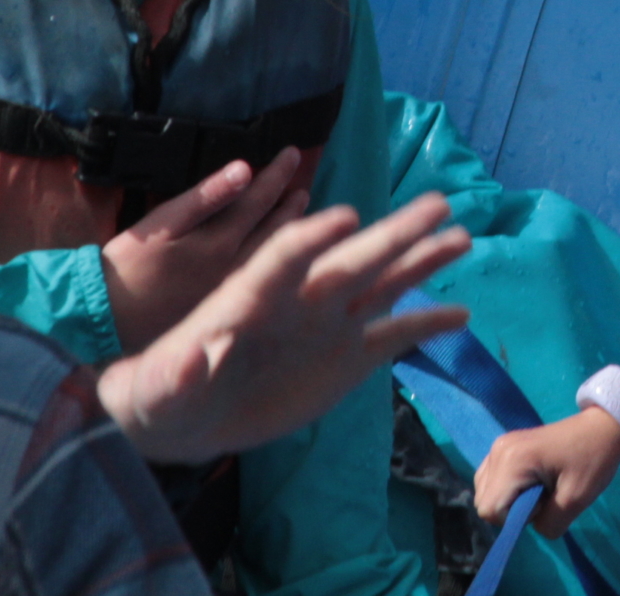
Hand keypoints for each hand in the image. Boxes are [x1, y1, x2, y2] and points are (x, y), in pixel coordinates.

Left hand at [95, 193, 470, 464]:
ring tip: (462, 237)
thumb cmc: (157, 392)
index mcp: (249, 297)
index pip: (283, 258)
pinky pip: (393, 337)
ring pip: (382, 285)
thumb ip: (176, 373)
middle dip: (392, 232)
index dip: (311, 239)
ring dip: (420, 261)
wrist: (180, 416)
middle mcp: (299, 301)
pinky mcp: (344, 359)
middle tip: (434, 203)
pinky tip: (462, 313)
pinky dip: (426, 325)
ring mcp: (327, 327)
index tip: (345, 218)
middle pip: (351, 258)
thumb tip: (193, 362)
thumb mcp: (158, 386)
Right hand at [101, 147, 318, 350]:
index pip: (259, 200)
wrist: (108, 320)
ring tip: (298, 211)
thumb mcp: (162, 223)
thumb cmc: (129, 265)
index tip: (292, 152)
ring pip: (268, 253)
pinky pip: (256, 272)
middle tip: (302, 185)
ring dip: (284, 229)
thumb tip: (244, 169)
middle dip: (289, 203)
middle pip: (272, 229)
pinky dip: (270, 254)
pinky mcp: (218, 306)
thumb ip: (205, 197)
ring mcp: (229, 290)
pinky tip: (271, 249)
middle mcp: (234, 267)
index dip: (277, 175)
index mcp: (220, 243)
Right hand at [475, 406, 619, 537]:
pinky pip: (491, 479)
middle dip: (511, 510)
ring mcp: (499, 446)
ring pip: (485, 491)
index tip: (544, 502)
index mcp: (512, 461)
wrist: (602, 428)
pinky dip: (507, 490)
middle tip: (544, 496)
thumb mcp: (575, 501)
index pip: (490, 509)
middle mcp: (498, 451)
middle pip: (484, 501)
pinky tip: (531, 482)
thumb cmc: (591, 461)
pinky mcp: (504, 447)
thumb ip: (548, 524)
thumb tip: (531, 525)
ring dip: (508, 500)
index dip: (515, 517)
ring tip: (539, 488)